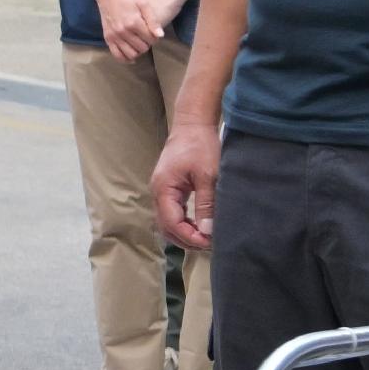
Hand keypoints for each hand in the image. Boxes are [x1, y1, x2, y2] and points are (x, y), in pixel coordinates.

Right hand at [99, 0, 165, 62]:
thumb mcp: (144, 3)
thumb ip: (153, 20)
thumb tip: (160, 36)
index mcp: (134, 22)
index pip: (150, 39)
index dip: (155, 38)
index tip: (154, 34)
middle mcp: (123, 32)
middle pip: (142, 48)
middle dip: (147, 45)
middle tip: (147, 38)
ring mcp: (114, 36)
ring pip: (130, 54)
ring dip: (138, 52)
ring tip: (140, 45)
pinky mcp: (107, 38)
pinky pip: (116, 54)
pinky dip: (125, 59)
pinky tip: (131, 58)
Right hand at [151, 119, 220, 250]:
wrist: (193, 124)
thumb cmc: (200, 145)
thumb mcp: (207, 175)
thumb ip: (206, 204)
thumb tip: (207, 231)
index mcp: (164, 190)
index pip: (172, 223)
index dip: (190, 237)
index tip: (210, 242)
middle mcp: (157, 193)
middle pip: (166, 227)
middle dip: (186, 240)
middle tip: (209, 245)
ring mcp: (161, 191)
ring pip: (167, 222)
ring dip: (184, 234)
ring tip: (205, 238)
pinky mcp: (168, 189)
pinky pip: (171, 213)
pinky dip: (183, 224)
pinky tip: (198, 226)